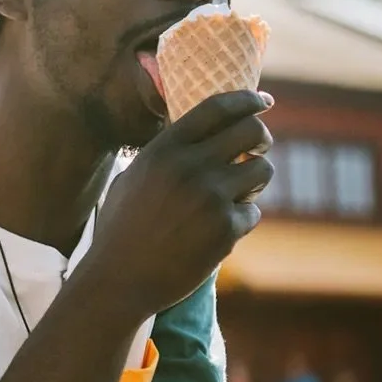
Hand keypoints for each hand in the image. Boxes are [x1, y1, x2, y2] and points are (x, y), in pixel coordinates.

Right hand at [81, 90, 273, 321]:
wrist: (118, 280)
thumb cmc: (122, 229)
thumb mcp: (133, 179)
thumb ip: (167, 155)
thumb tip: (204, 134)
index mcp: (164, 150)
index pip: (217, 108)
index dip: (247, 100)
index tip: (263, 101)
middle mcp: (189, 167)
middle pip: (252, 131)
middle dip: (261, 138)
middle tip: (257, 149)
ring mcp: (210, 198)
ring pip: (262, 169)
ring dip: (254, 181)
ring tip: (233, 196)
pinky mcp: (226, 229)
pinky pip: (252, 212)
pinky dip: (239, 221)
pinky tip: (214, 234)